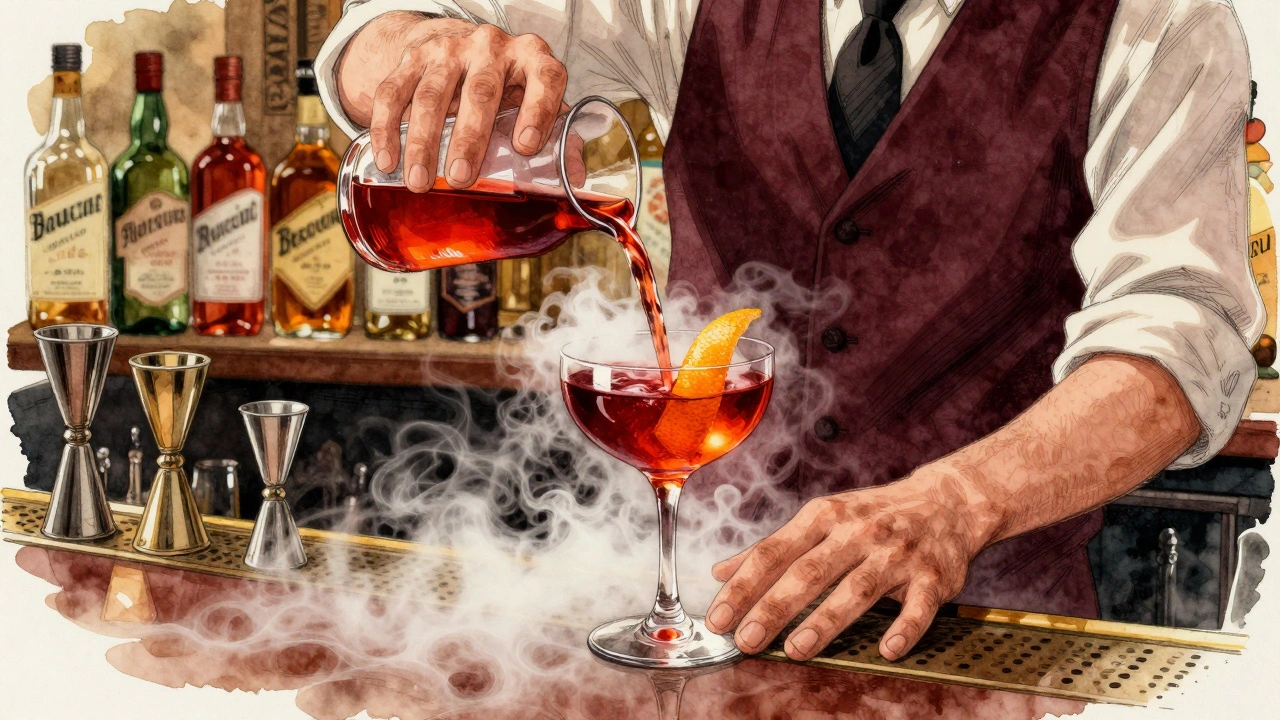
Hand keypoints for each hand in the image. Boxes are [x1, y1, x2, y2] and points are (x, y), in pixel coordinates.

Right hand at [349, 19, 567, 191]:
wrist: (462, 50)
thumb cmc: (510, 88)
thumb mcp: (539, 105)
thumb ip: (561, 139)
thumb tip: (574, 179)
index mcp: (532, 59)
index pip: (545, 78)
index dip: (538, 109)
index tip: (525, 146)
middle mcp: (492, 48)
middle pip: (480, 93)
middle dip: (469, 138)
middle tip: (460, 178)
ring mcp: (449, 49)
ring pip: (432, 94)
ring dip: (422, 141)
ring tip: (419, 180)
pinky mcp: (413, 57)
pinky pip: (394, 92)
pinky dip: (388, 128)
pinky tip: (387, 160)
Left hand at [704, 471, 997, 661]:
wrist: (947, 502)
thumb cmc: (873, 515)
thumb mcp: (820, 518)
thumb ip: (772, 547)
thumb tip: (719, 572)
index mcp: (824, 516)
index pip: (774, 552)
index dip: (743, 586)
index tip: (718, 618)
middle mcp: (858, 532)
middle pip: (809, 572)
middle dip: (775, 607)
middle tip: (746, 639)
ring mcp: (897, 553)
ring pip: (857, 589)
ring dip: (826, 621)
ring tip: (796, 650)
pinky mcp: (934, 576)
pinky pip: (919, 606)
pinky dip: (904, 628)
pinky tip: (886, 650)